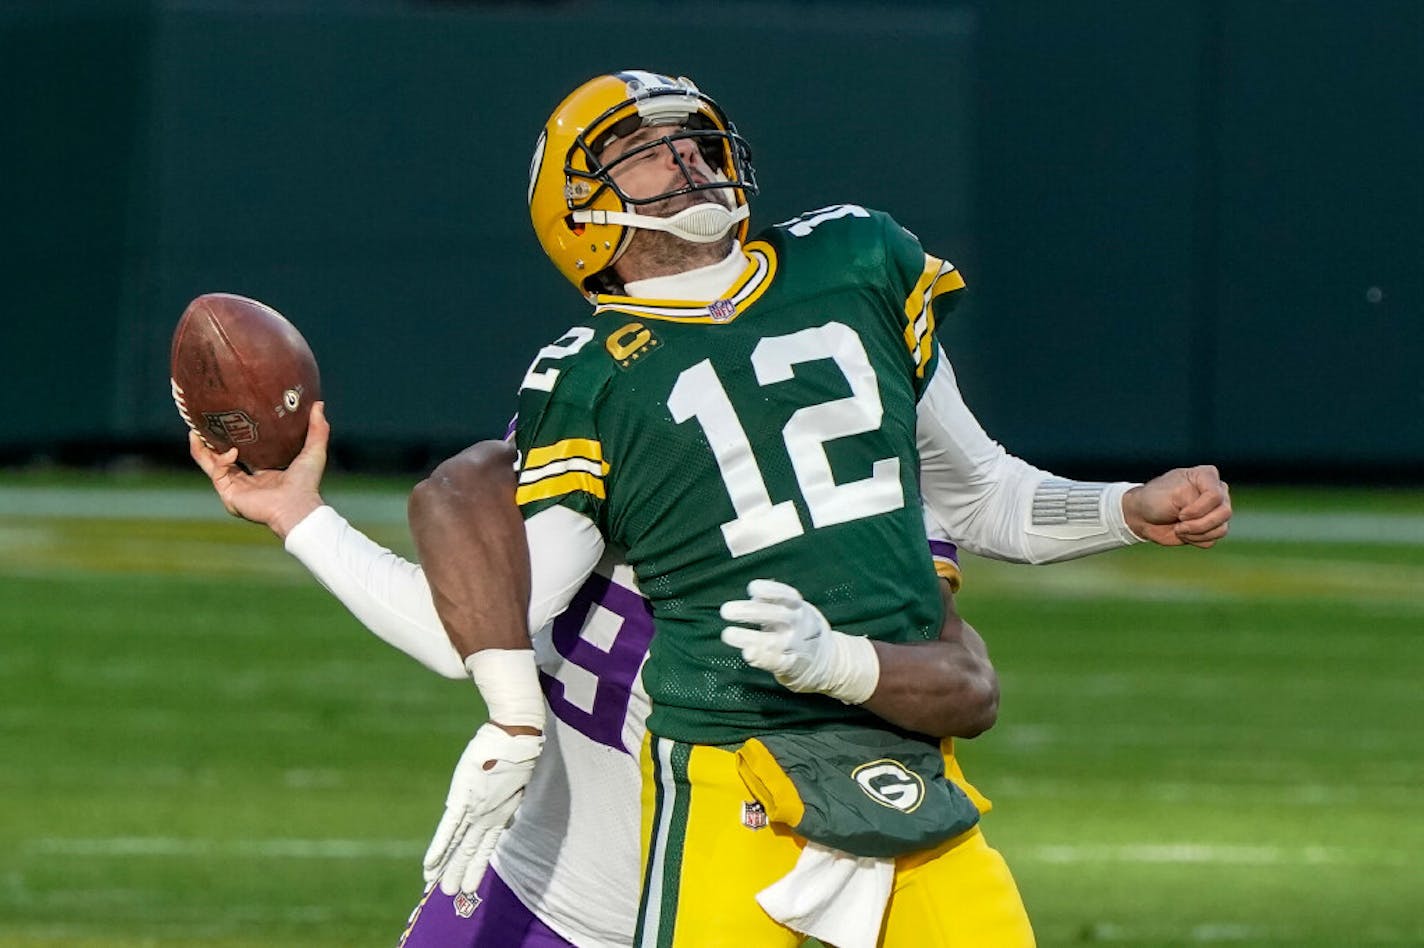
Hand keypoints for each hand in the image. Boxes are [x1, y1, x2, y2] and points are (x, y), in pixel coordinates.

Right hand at [188, 401, 328, 537]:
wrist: (297, 506)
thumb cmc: (307, 483)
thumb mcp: (313, 450)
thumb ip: (317, 428)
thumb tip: (318, 403)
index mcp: (264, 472)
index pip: (244, 452)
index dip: (233, 437)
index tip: (227, 418)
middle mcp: (247, 481)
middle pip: (220, 457)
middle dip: (209, 441)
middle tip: (202, 422)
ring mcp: (236, 488)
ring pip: (210, 464)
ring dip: (201, 449)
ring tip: (194, 431)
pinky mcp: (229, 494)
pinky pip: (217, 473)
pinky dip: (220, 461)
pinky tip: (231, 452)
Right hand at [423, 722, 543, 896]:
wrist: (517, 734)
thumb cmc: (517, 751)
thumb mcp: (516, 782)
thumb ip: (509, 802)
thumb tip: (508, 817)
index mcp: (501, 812)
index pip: (486, 846)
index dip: (476, 866)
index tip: (469, 883)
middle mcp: (489, 816)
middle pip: (471, 850)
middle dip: (459, 873)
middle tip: (449, 895)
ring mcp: (476, 808)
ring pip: (458, 845)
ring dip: (446, 867)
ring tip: (435, 887)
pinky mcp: (462, 796)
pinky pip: (448, 828)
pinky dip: (438, 847)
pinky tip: (429, 864)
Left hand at [720, 580, 877, 703]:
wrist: (827, 660)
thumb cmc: (800, 627)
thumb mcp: (796, 610)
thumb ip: (776, 601)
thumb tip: (754, 592)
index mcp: (799, 608)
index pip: (787, 595)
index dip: (770, 590)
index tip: (752, 588)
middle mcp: (798, 625)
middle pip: (776, 616)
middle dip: (750, 612)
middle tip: (726, 610)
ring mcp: (795, 646)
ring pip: (773, 640)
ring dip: (748, 637)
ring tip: (727, 634)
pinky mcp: (790, 665)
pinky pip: (776, 661)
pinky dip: (762, 657)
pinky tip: (748, 654)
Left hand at [1122, 464, 1231, 547]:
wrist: (1143, 516)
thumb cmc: (1155, 499)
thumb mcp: (1173, 493)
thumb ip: (1197, 500)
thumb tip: (1220, 516)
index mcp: (1207, 476)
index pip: (1216, 496)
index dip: (1198, 509)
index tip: (1180, 512)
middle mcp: (1217, 492)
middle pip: (1224, 513)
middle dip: (1199, 524)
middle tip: (1179, 524)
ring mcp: (1216, 511)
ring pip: (1221, 529)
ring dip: (1196, 533)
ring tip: (1178, 528)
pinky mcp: (1210, 528)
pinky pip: (1212, 540)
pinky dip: (1195, 540)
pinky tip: (1182, 532)